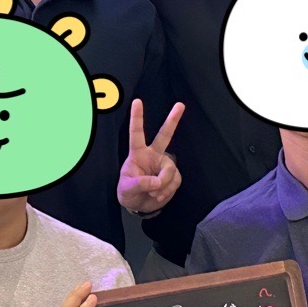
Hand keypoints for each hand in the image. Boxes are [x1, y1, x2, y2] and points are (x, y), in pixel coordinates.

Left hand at [117, 100, 183, 215]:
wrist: (138, 204)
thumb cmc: (128, 191)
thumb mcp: (127, 189)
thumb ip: (140, 183)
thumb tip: (157, 181)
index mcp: (138, 153)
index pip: (136, 134)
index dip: (137, 118)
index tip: (137, 101)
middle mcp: (153, 155)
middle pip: (164, 135)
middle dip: (173, 120)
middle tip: (180, 105)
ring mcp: (164, 165)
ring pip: (170, 170)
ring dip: (162, 186)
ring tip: (152, 193)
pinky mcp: (173, 176)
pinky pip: (175, 181)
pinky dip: (167, 191)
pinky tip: (159, 195)